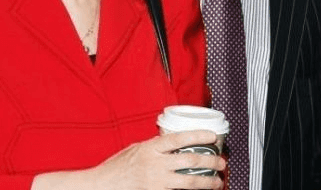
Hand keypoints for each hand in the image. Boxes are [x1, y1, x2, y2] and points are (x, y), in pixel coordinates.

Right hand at [33, 130, 225, 189]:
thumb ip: (153, 146)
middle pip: (190, 160)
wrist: (99, 187)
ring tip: (217, 182)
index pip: (179, 138)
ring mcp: (155, 182)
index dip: (198, 135)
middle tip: (221, 164)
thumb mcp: (134, 149)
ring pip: (188, 181)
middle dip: (210, 162)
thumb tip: (171, 143)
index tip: (213, 136)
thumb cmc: (114, 169)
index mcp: (150, 148)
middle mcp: (154, 164)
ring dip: (206, 182)